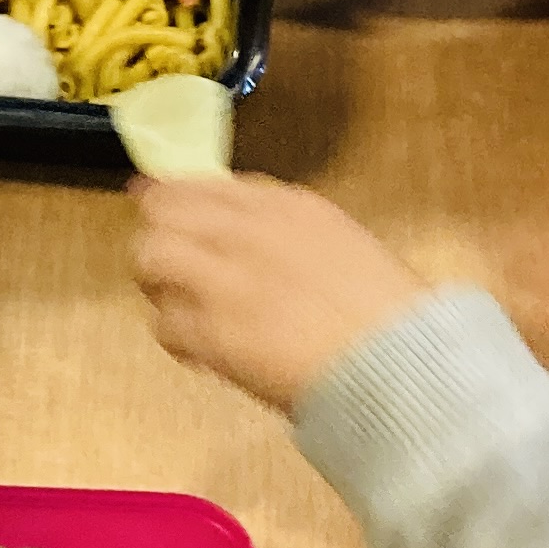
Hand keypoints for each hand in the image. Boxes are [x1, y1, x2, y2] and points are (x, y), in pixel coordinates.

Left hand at [127, 173, 429, 415]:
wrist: (398, 363)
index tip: (164, 208)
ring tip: (180, 309)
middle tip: (167, 266)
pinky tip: (202, 353)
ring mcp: (223, 278)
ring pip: (149, 256)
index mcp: (289, 206)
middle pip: (163, 208)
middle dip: (158, 233)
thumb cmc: (388, 315)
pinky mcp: (210, 330)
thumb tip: (245, 236)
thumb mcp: (343, 246)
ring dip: (157, 282)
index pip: (205, 184)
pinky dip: (177, 339)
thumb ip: (288, 234)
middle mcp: (247, 230)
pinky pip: (163, 323)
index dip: (176, 198)